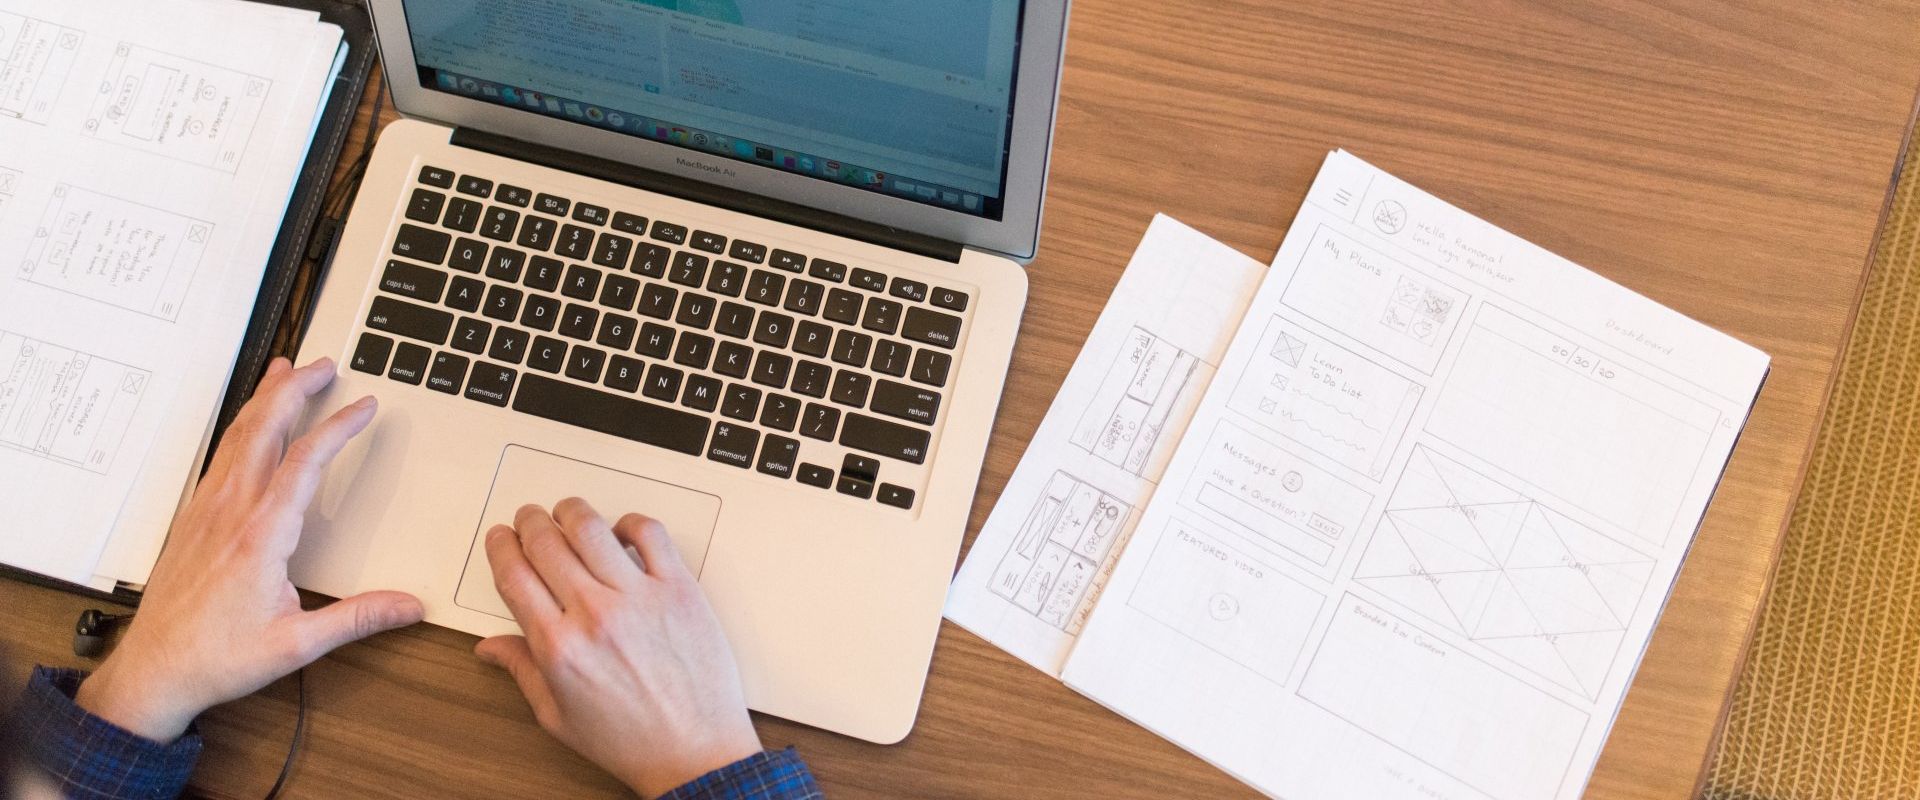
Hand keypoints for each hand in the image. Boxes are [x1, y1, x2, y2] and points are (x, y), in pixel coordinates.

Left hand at [77, 358, 424, 741]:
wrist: (153, 671)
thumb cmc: (217, 657)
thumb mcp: (297, 644)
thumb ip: (357, 619)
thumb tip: (407, 606)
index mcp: (260, 536)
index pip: (305, 462)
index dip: (338, 427)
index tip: (363, 406)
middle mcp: (230, 513)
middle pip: (263, 430)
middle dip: (295, 390)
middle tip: (323, 365)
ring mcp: (206, 511)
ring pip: (237, 437)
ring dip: (264, 400)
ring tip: (286, 373)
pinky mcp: (193, 519)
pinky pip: (220, 457)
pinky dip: (241, 427)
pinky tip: (249, 426)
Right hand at [475, 499, 760, 797]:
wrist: (695, 751)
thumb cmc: (632, 741)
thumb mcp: (559, 717)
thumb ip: (522, 672)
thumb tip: (491, 647)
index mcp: (558, 646)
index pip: (514, 574)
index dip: (501, 547)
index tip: (501, 538)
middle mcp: (595, 614)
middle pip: (546, 542)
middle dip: (529, 522)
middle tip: (529, 518)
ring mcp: (639, 597)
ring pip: (591, 527)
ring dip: (571, 511)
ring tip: (568, 512)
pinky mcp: (679, 589)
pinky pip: (650, 534)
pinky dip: (630, 522)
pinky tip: (622, 532)